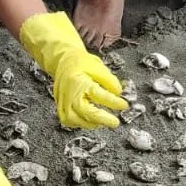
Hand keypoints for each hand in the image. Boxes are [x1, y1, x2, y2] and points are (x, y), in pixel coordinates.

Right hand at [17, 12, 127, 129]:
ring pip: (76, 120)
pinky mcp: (61, 108)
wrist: (63, 61)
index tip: (124, 105)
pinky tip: (91, 120)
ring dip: (91, 123)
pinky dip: (81, 123)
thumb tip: (118, 93)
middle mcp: (69, 94)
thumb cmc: (79, 63)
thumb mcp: (98, 66)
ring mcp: (63, 102)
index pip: (98, 95)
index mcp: (79, 82)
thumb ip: (109, 80)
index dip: (113, 102)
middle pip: (85, 112)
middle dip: (102, 119)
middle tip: (115, 122)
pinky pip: (69, 121)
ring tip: (104, 121)